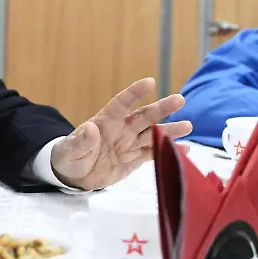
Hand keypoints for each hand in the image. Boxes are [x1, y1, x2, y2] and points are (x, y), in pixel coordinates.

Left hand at [49, 77, 192, 190]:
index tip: (150, 82)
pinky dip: (168, 152)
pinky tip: (184, 150)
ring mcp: (129, 144)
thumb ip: (81, 141)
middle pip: (144, 116)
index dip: (135, 93)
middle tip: (180, 100)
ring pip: (153, 134)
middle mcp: (121, 129)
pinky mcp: (133, 159)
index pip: (122, 103)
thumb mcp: (71, 150)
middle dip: (162, 108)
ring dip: (170, 130)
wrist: (73, 175)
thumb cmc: (69, 156)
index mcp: (106, 121)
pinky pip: (153, 154)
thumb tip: (90, 128)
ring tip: (188, 126)